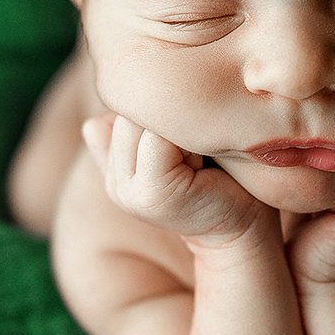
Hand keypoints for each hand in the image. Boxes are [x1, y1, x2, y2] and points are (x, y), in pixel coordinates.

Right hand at [81, 113, 274, 249]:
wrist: (243, 226)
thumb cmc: (219, 179)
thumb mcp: (173, 150)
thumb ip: (135, 137)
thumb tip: (91, 124)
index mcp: (115, 169)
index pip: (121, 107)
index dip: (160, 110)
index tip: (190, 133)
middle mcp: (114, 183)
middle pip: (129, 113)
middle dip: (169, 117)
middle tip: (198, 148)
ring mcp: (126, 191)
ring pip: (141, 123)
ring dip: (180, 128)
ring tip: (199, 156)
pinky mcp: (149, 195)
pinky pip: (158, 141)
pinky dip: (187, 144)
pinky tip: (202, 165)